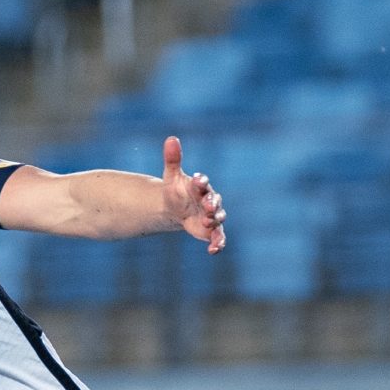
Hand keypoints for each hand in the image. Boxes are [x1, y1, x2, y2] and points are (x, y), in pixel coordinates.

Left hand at [160, 136, 224, 253]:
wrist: (176, 209)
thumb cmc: (176, 190)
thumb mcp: (171, 176)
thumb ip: (172, 159)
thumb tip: (171, 138)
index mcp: (200, 187)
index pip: (202, 183)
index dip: (201, 181)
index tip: (198, 179)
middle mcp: (209, 200)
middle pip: (214, 201)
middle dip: (212, 204)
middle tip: (207, 207)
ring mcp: (212, 216)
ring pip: (218, 218)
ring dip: (214, 220)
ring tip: (207, 223)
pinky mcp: (211, 231)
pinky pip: (218, 237)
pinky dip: (218, 244)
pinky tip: (213, 250)